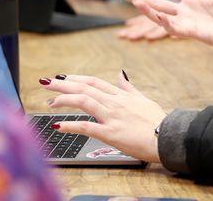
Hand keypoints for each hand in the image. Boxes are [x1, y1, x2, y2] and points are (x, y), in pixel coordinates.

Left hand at [40, 72, 164, 162]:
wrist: (166, 137)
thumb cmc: (156, 121)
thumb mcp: (143, 99)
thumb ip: (128, 88)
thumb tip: (120, 74)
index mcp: (120, 95)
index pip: (94, 82)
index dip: (76, 79)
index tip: (62, 78)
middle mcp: (114, 102)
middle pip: (84, 88)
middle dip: (63, 84)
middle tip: (46, 82)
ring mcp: (112, 116)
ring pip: (84, 101)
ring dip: (64, 99)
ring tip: (50, 101)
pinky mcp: (110, 132)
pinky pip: (86, 126)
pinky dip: (70, 125)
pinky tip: (58, 125)